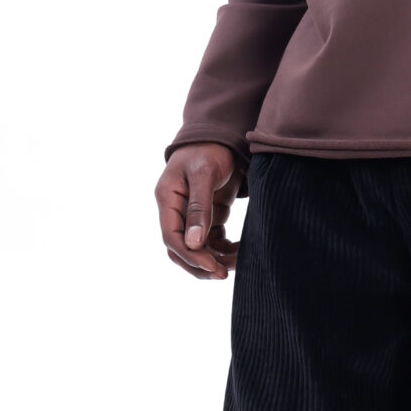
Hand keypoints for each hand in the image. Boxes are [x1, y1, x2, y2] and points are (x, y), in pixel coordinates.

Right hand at [155, 142, 242, 280]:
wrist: (222, 135)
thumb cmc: (209, 149)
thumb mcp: (204, 174)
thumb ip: (199, 208)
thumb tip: (194, 244)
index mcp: (167, 199)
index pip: (172, 238)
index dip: (190, 256)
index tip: (213, 267)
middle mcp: (176, 210)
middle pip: (181, 249)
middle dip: (201, 265)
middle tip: (223, 274)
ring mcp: (192, 215)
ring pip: (198, 249)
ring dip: (216, 259)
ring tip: (239, 263)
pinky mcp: (208, 216)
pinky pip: (214, 240)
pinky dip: (226, 250)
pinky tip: (242, 252)